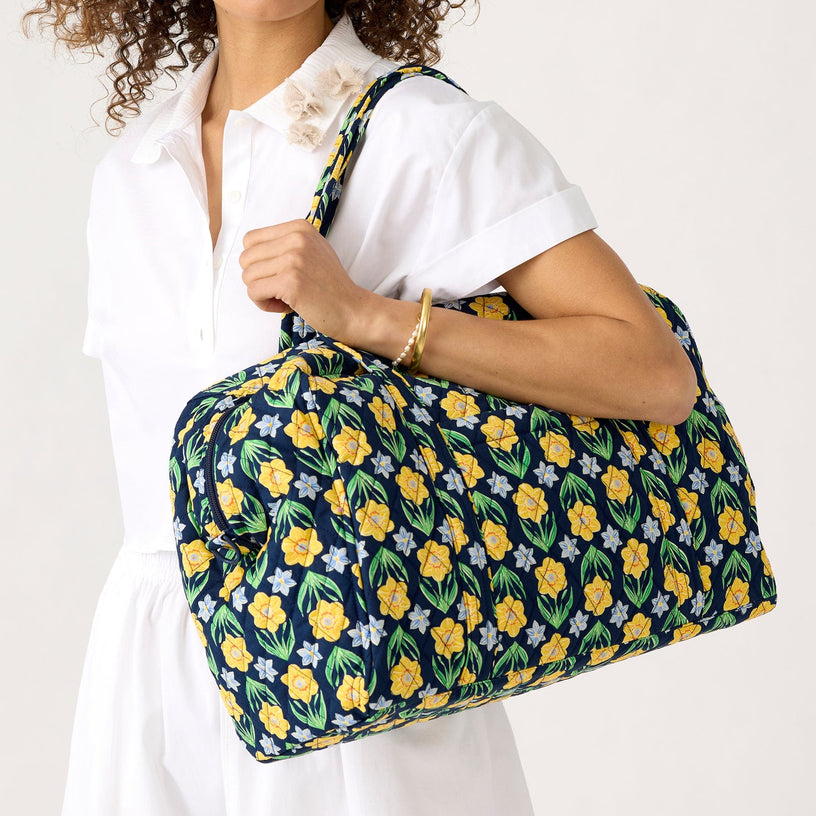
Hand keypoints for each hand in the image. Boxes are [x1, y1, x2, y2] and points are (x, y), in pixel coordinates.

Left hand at [238, 218, 370, 342]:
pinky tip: (285, 306)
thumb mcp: (312, 252)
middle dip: (258, 279)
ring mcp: (293, 259)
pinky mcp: (290, 282)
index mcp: (299, 228)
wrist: (352, 310)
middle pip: (246, 258)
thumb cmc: (330, 286)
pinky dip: (264, 304)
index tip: (279, 275)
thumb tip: (250, 250)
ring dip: (262, 293)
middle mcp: (296, 238)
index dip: (259, 262)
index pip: (250, 240)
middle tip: (280, 290)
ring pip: (247, 276)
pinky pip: (254, 292)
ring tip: (285, 298)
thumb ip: (285, 245)